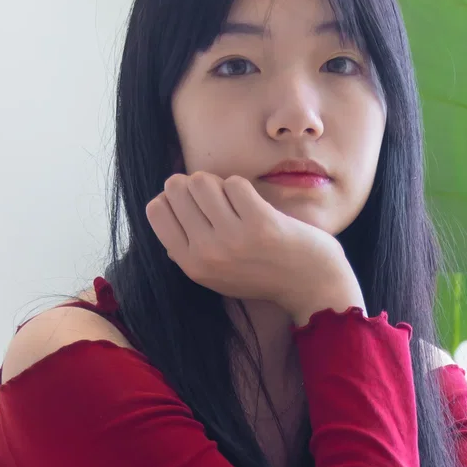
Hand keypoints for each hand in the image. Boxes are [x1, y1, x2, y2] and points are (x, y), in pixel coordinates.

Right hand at [145, 171, 361, 324]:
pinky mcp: (259, 223)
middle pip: (176, 188)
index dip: (173, 197)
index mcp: (190, 265)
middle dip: (197, 185)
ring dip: (220, 184)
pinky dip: (244, 188)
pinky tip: (256, 207)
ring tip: (237, 204)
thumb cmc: (262, 275)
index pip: (155, 210)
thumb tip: (161, 211)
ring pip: (202, 180)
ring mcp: (232, 238)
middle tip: (219, 201)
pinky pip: (235, 183)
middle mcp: (206, 253)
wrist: (310, 285)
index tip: (195, 204)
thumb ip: (186, 249)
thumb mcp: (216, 275)